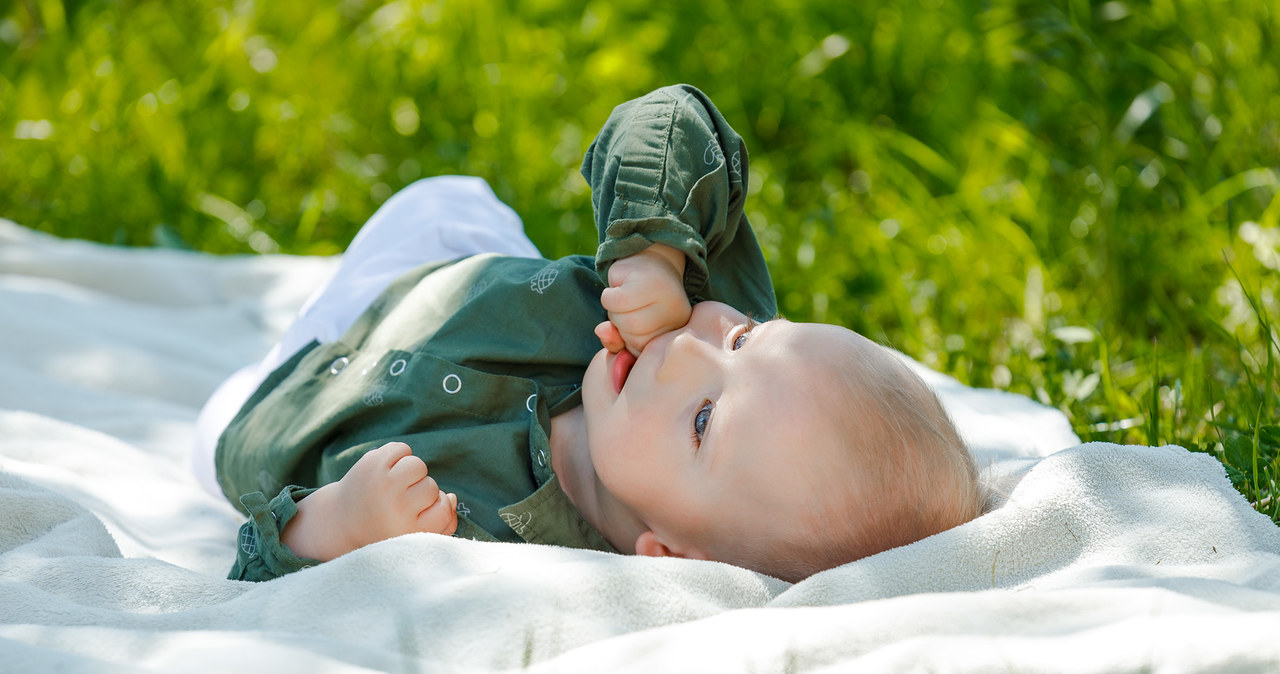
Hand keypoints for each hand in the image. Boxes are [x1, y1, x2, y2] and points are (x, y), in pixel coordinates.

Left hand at [283, 442, 457, 561]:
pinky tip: (386, 471)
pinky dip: (398, 456)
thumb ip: (443, 523)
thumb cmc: (386, 527)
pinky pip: (402, 449)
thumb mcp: (413, 536)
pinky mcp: (371, 464)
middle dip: (421, 492)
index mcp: (405, 532)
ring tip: (395, 485)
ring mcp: (382, 484)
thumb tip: (452, 497)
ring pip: (418, 466)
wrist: (341, 519)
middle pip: (432, 488)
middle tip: (400, 502)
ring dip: (411, 473)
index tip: (422, 512)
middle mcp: (394, 509)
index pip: (444, 508)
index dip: (438, 506)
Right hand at [599, 243, 691, 354]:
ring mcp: (664, 295)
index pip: (640, 350)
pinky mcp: (646, 278)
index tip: (634, 321)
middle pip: (632, 336)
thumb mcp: (631, 328)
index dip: (627, 338)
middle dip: (620, 324)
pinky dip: (608, 296)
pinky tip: (621, 286)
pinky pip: (613, 301)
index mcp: (676, 331)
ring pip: (621, 319)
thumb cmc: (639, 302)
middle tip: (629, 307)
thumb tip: (600, 330)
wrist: (652, 260)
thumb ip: (614, 341)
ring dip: (613, 310)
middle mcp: (676, 314)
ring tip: (626, 296)